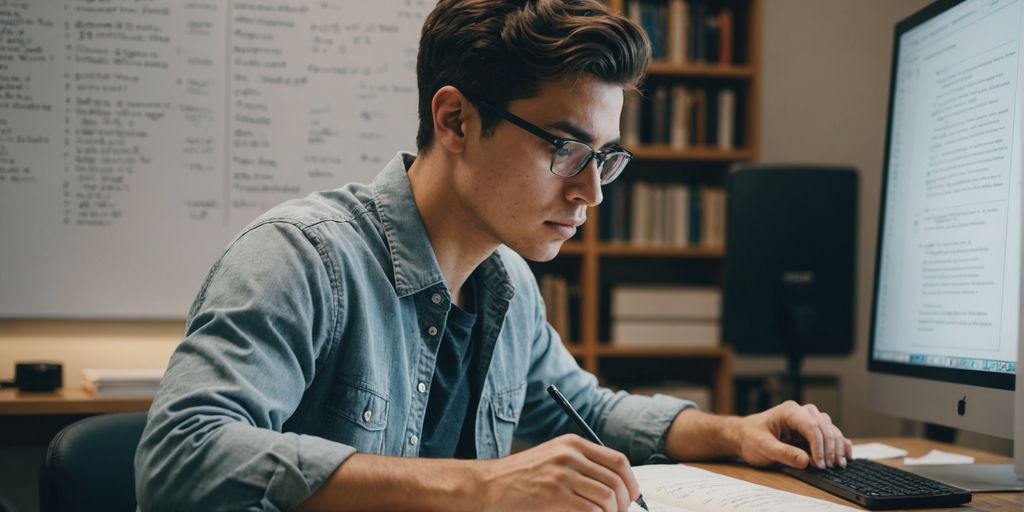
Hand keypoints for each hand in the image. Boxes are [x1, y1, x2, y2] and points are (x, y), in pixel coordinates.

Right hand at [476, 434, 639, 511]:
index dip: (631, 481)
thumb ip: (580, 464)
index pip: (617, 460)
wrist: (488, 485)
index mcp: (572, 443)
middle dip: (625, 502)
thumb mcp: (552, 457)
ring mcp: (562, 475)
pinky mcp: (555, 495)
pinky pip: (591, 511)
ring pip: (608, 497)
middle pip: (616, 480)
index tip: (632, 496)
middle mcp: (570, 455)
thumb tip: (614, 485)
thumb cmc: (519, 477)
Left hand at [733, 400, 851, 469]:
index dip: (819, 445)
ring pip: (830, 429)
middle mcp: (801, 412)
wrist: (744, 436)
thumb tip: (805, 461)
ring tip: (838, 465)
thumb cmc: (751, 438)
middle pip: (824, 426)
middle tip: (830, 467)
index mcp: (788, 411)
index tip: (819, 464)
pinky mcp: (810, 430)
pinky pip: (829, 433)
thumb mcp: (763, 447)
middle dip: (830, 447)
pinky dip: (839, 443)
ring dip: (836, 446)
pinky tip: (846, 454)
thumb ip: (783, 453)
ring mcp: (807, 419)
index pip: (811, 425)